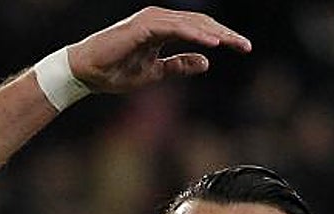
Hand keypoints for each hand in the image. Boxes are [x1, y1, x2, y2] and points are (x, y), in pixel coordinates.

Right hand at [67, 6, 251, 93]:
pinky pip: (176, 28)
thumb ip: (178, 65)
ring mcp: (152, 20)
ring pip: (192, 23)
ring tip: (235, 43)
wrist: (87, 72)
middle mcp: (160, 20)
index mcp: (163, 29)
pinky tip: (213, 43)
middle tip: (246, 46)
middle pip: (201, 23)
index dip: (223, 38)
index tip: (243, 48)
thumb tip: (206, 62)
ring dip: (215, 33)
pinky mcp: (144, 26)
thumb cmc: (115, 71)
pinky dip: (195, 34)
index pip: (199, 30)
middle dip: (226, 34)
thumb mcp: (155, 73)